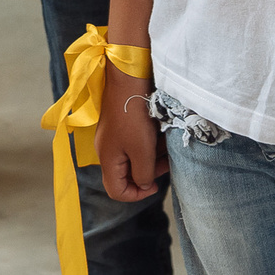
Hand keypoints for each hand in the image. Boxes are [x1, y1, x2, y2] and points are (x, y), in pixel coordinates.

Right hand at [94, 62, 163, 202]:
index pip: (116, 191)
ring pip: (133, 157)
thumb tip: (143, 183)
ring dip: (151, 156)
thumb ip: (143, 174)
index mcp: (107, 159)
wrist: (128, 79)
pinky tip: (161, 134)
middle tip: (166, 163)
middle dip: (148, 172)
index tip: (154, 184)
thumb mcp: (142, 151)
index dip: (136, 195)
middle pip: (126, 174)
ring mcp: (113, 136)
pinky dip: (148, 143)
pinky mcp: (121, 124)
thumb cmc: (133, 117)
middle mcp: (107, 149)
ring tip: (166, 146)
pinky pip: (135, 142)